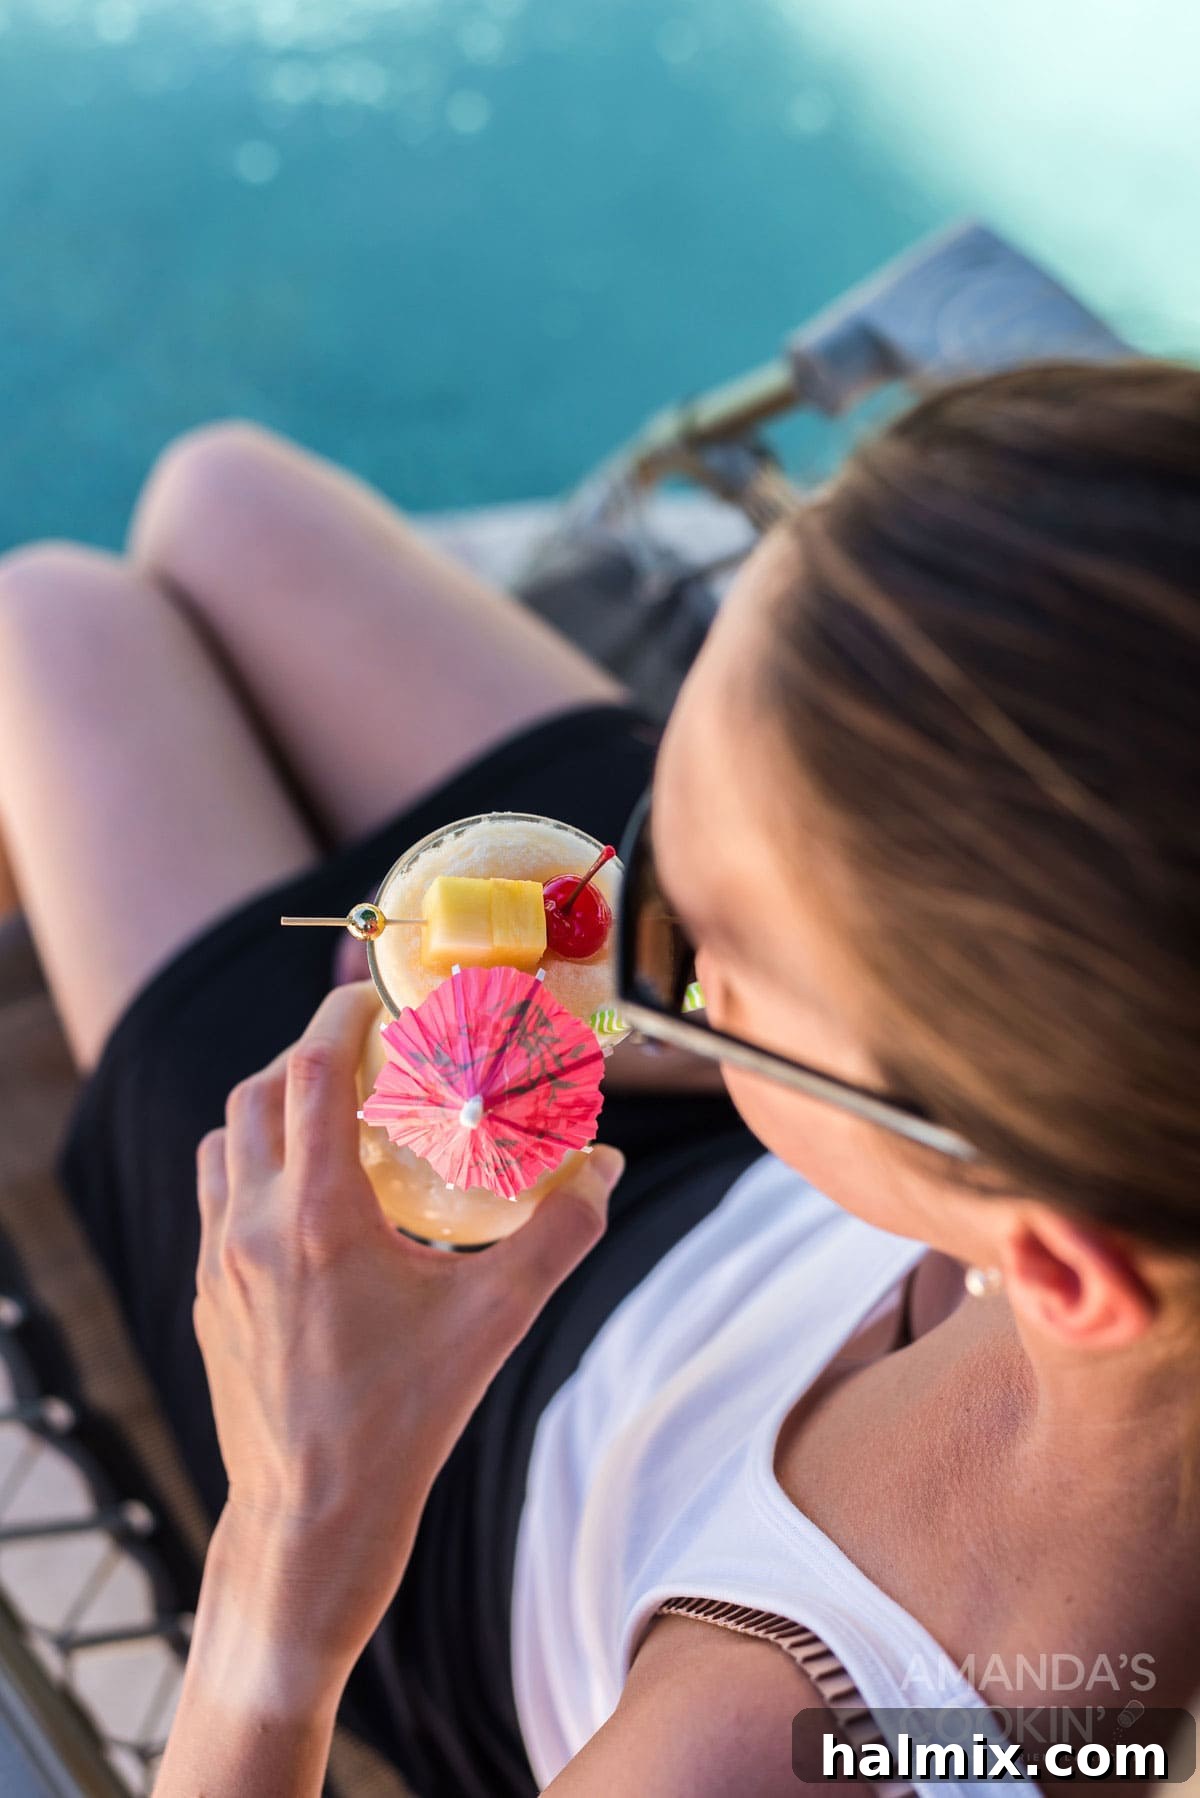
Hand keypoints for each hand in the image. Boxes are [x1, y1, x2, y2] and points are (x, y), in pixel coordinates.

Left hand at [193, 981, 624, 1678]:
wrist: (312, 1518)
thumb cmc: (404, 1420)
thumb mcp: (495, 1321)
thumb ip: (558, 1235)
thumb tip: (605, 1167)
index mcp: (318, 1215)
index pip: (309, 1070)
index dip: (339, 1016)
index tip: (376, 995)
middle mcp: (252, 1225)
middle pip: (257, 1091)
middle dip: (306, 1054)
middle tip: (364, 1052)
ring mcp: (217, 1261)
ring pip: (224, 1141)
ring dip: (269, 1108)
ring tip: (331, 1115)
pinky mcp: (206, 1297)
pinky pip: (216, 1198)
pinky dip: (253, 1166)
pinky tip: (307, 1199)